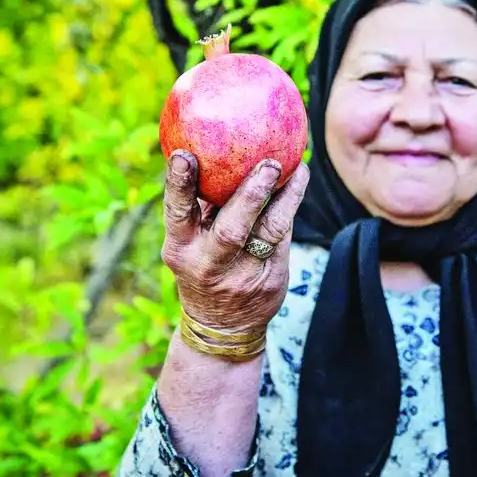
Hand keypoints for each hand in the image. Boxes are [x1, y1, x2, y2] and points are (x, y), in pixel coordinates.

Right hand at [160, 149, 309, 336]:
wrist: (223, 327)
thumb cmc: (204, 265)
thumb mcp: (190, 244)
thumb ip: (200, 207)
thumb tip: (212, 149)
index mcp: (181, 248)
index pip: (176, 213)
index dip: (179, 185)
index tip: (184, 155)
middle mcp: (209, 263)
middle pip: (231, 229)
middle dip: (250, 196)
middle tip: (269, 164)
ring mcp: (243, 275)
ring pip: (268, 232)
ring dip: (284, 198)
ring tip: (297, 167)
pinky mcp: (270, 279)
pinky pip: (283, 236)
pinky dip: (291, 205)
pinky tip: (299, 179)